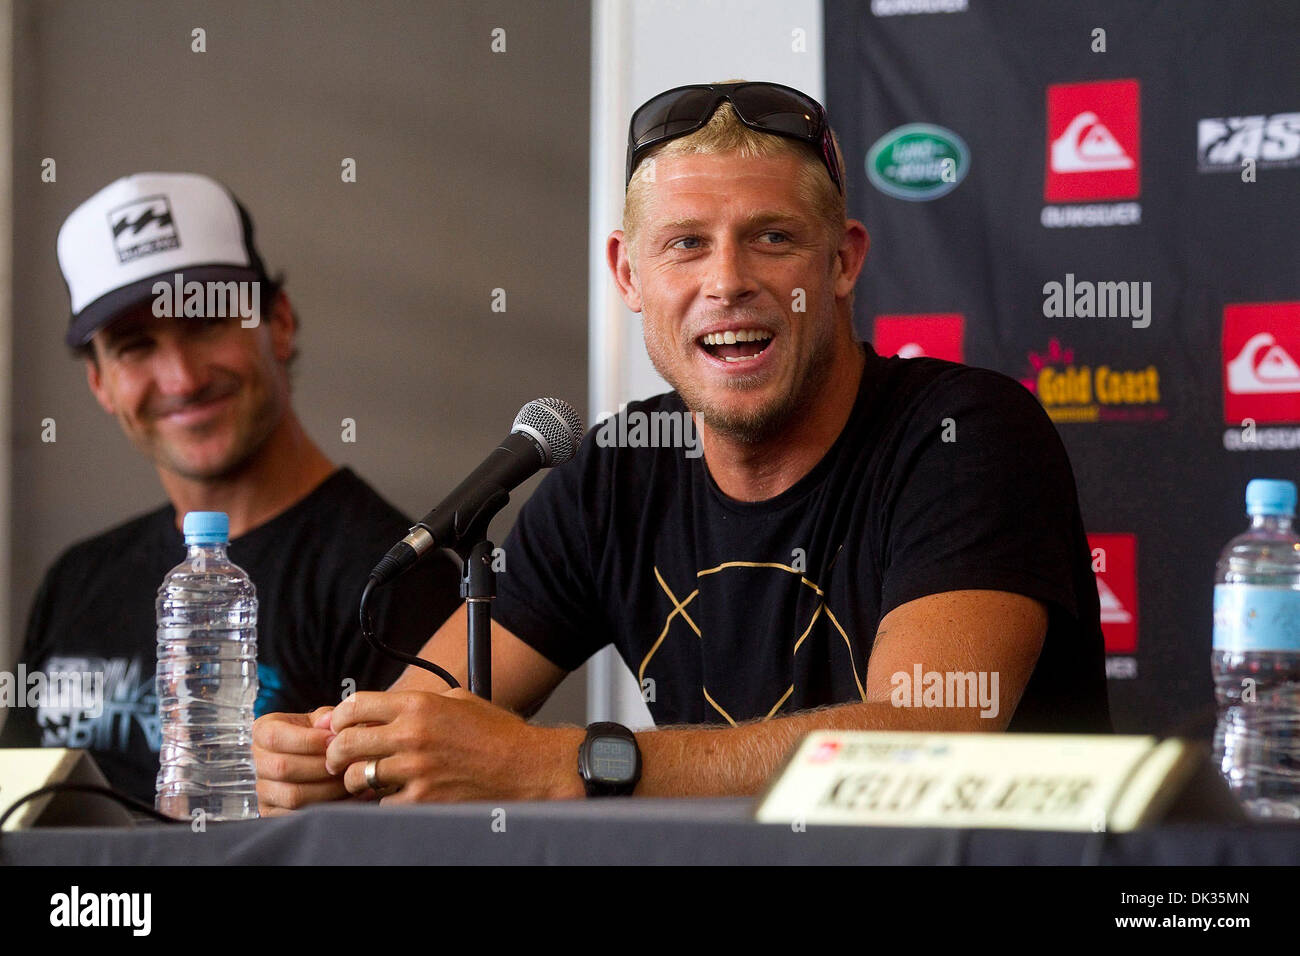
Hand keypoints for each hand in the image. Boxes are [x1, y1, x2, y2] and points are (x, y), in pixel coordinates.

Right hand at [253, 706, 367, 814]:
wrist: (314, 758)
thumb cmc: (318, 736)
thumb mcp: (321, 720)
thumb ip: (326, 719)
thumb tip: (331, 723)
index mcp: (264, 732)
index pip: (275, 738)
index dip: (307, 740)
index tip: (334, 740)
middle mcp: (258, 761)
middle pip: (283, 768)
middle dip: (320, 767)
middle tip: (346, 764)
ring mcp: (263, 789)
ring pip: (291, 796)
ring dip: (326, 789)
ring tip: (348, 781)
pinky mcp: (272, 813)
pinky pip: (297, 816)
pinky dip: (325, 808)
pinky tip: (344, 797)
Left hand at [325, 689, 584, 802]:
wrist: (527, 766)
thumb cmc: (497, 733)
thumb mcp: (459, 700)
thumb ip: (420, 703)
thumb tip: (384, 710)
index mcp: (419, 705)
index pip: (356, 705)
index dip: (338, 718)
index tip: (336, 727)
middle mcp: (412, 734)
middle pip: (347, 742)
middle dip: (336, 752)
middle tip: (338, 759)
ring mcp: (415, 769)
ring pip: (357, 776)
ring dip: (355, 780)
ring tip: (363, 780)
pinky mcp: (423, 799)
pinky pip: (382, 803)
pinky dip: (383, 802)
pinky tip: (393, 796)